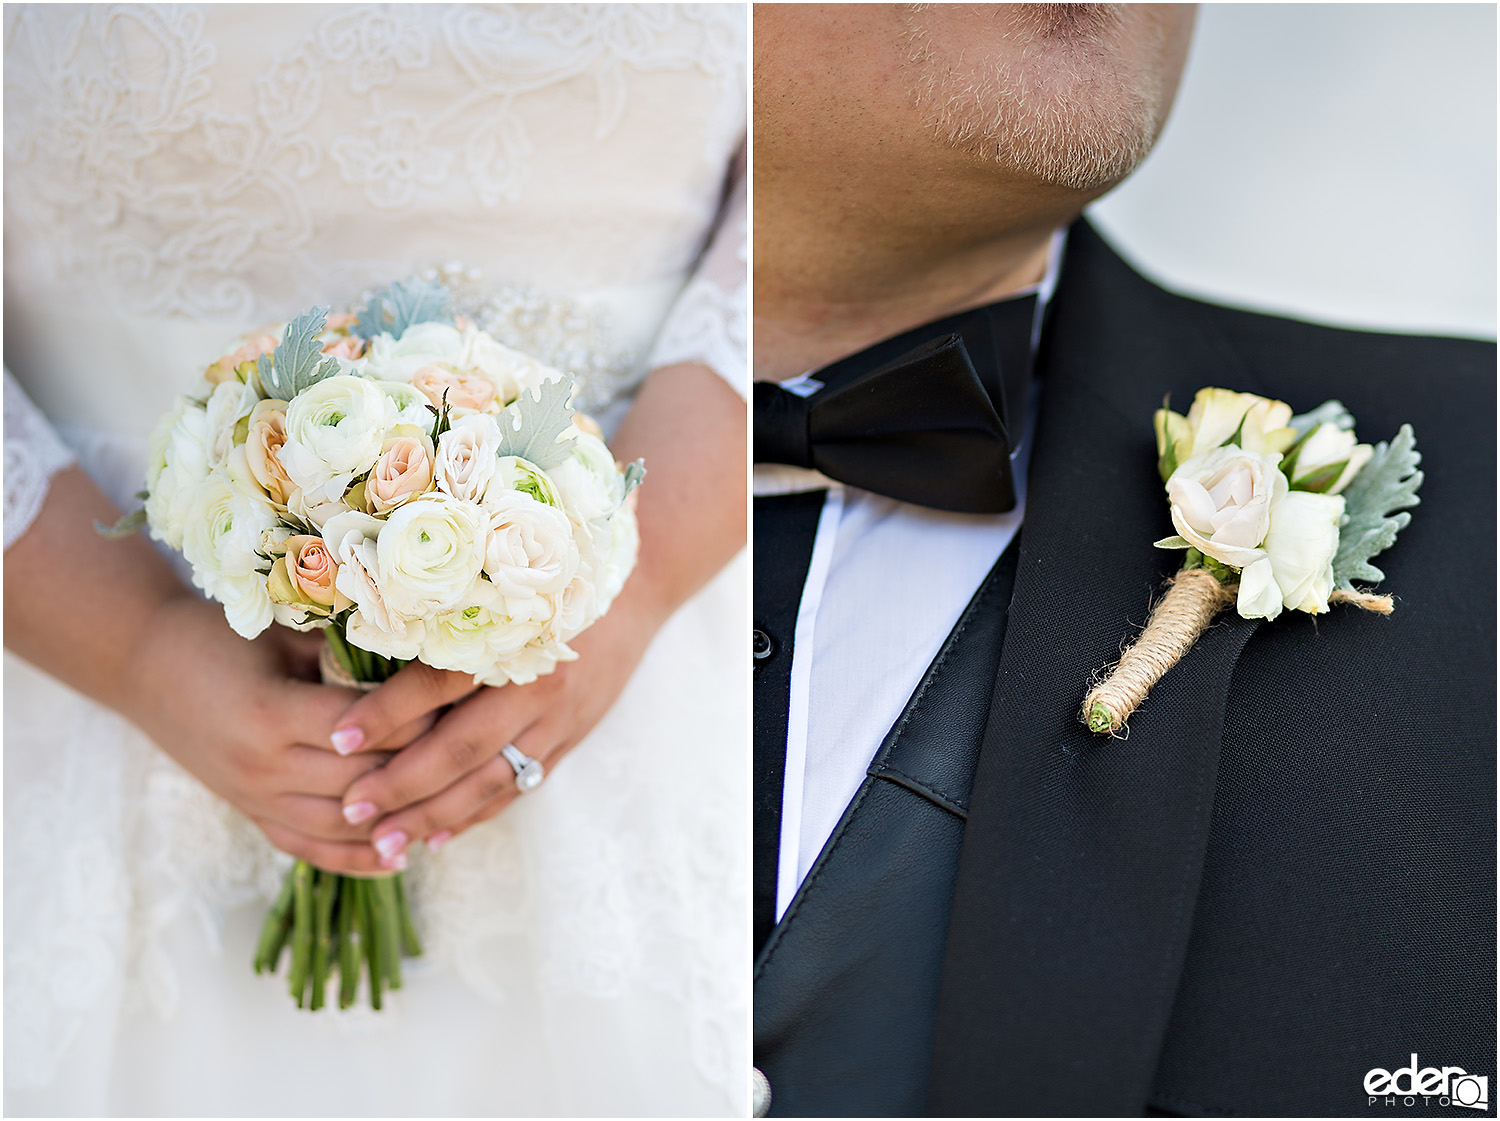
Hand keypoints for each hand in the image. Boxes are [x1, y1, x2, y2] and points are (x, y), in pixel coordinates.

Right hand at [121, 594, 432, 874]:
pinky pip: (308, 849)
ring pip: (341, 827)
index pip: (366, 732)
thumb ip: (346, 656)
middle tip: (470, 754)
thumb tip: (425, 663)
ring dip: (396, 822)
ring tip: (449, 807)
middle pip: (361, 783)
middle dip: (420, 770)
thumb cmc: (223, 637)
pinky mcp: (251, 814)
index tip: (462, 707)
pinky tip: (399, 855)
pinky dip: (355, 858)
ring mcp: (255, 798)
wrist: (146, 666)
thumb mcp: (286, 636)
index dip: (419, 720)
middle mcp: (262, 767)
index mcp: (271, 714)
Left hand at [329, 590, 661, 867]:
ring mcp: (559, 721)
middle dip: (402, 783)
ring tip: (383, 840)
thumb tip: (357, 639)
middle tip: (350, 807)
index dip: (387, 713)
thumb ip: (444, 614)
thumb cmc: (551, 577)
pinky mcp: (568, 741)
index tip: (338, 739)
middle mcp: (539, 684)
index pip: (441, 683)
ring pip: (490, 780)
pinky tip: (434, 836)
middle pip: (462, 746)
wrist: (634, 592)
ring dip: (433, 815)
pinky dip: (474, 815)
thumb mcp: (501, 584)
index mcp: (515, 638)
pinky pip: (516, 789)